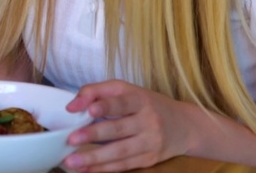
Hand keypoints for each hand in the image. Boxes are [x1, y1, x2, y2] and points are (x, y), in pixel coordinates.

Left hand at [60, 80, 200, 171]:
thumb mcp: (126, 90)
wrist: (184, 126)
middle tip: (71, 139)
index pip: (122, 102)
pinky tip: (86, 170)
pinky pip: (124, 165)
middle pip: (118, 129)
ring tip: (72, 162)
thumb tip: (72, 106)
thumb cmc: (147, 104)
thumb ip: (97, 92)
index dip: (106, 106)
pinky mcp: (150, 159)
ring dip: (94, 158)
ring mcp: (150, 142)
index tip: (89, 110)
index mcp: (140, 99)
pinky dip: (104, 169)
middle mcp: (148, 121)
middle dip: (93, 135)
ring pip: (120, 152)